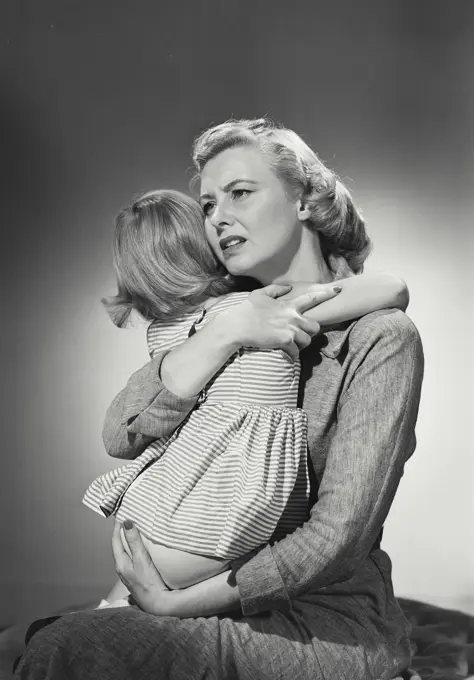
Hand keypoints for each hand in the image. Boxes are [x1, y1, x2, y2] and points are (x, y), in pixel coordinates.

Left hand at [111, 519, 171, 614]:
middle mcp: (122, 569)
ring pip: (124, 553)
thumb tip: (126, 523)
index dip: (117, 528)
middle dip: (120, 533)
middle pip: (118, 547)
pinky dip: (132, 549)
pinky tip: (138, 549)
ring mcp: (129, 574)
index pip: (115, 541)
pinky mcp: (136, 577)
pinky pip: (131, 558)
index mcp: (120, 563)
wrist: (158, 603)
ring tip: (131, 531)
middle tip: (125, 520)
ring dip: (126, 541)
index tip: (120, 516)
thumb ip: (134, 541)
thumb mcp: (141, 559)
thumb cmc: (148, 582)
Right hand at [224, 283, 338, 360]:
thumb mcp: (260, 294)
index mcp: (288, 305)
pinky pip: (296, 352)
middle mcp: (292, 317)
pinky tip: (286, 354)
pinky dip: (292, 355)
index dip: (327, 293)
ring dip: (300, 344)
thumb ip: (277, 289)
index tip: (339, 289)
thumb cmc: (246, 310)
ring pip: (307, 341)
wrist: (237, 326)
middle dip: (310, 331)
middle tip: (300, 334)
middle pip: (315, 326)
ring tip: (291, 344)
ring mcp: (290, 330)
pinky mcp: (285, 342)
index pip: (312, 298)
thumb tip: (289, 286)